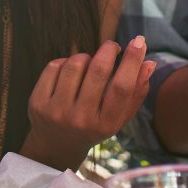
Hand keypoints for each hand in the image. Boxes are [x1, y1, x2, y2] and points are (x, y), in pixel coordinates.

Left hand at [24, 37, 154, 168]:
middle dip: (108, 50)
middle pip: (99, 71)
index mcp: (106, 124)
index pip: (122, 87)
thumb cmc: (93, 126)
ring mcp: (57, 111)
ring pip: (75, 64)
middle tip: (112, 46)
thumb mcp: (118, 117)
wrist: (56, 146)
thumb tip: (149, 63)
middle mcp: (81, 119)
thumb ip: (136, 92)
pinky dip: (65, 61)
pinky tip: (69, 71)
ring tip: (88, 64)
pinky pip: (54, 66)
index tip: (139, 41)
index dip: (132, 61)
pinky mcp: (38, 103)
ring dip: (85, 56)